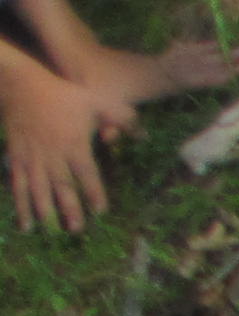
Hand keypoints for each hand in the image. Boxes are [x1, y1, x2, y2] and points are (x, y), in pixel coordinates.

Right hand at [2, 63, 114, 231]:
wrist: (20, 84)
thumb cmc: (63, 95)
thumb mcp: (96, 100)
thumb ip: (123, 118)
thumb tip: (146, 137)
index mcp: (74, 143)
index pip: (86, 171)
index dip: (92, 190)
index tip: (100, 210)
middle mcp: (52, 153)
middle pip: (60, 184)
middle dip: (68, 207)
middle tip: (76, 229)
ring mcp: (32, 157)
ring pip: (37, 188)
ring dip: (43, 211)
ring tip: (51, 231)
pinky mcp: (16, 158)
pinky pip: (17, 185)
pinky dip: (20, 206)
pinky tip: (25, 226)